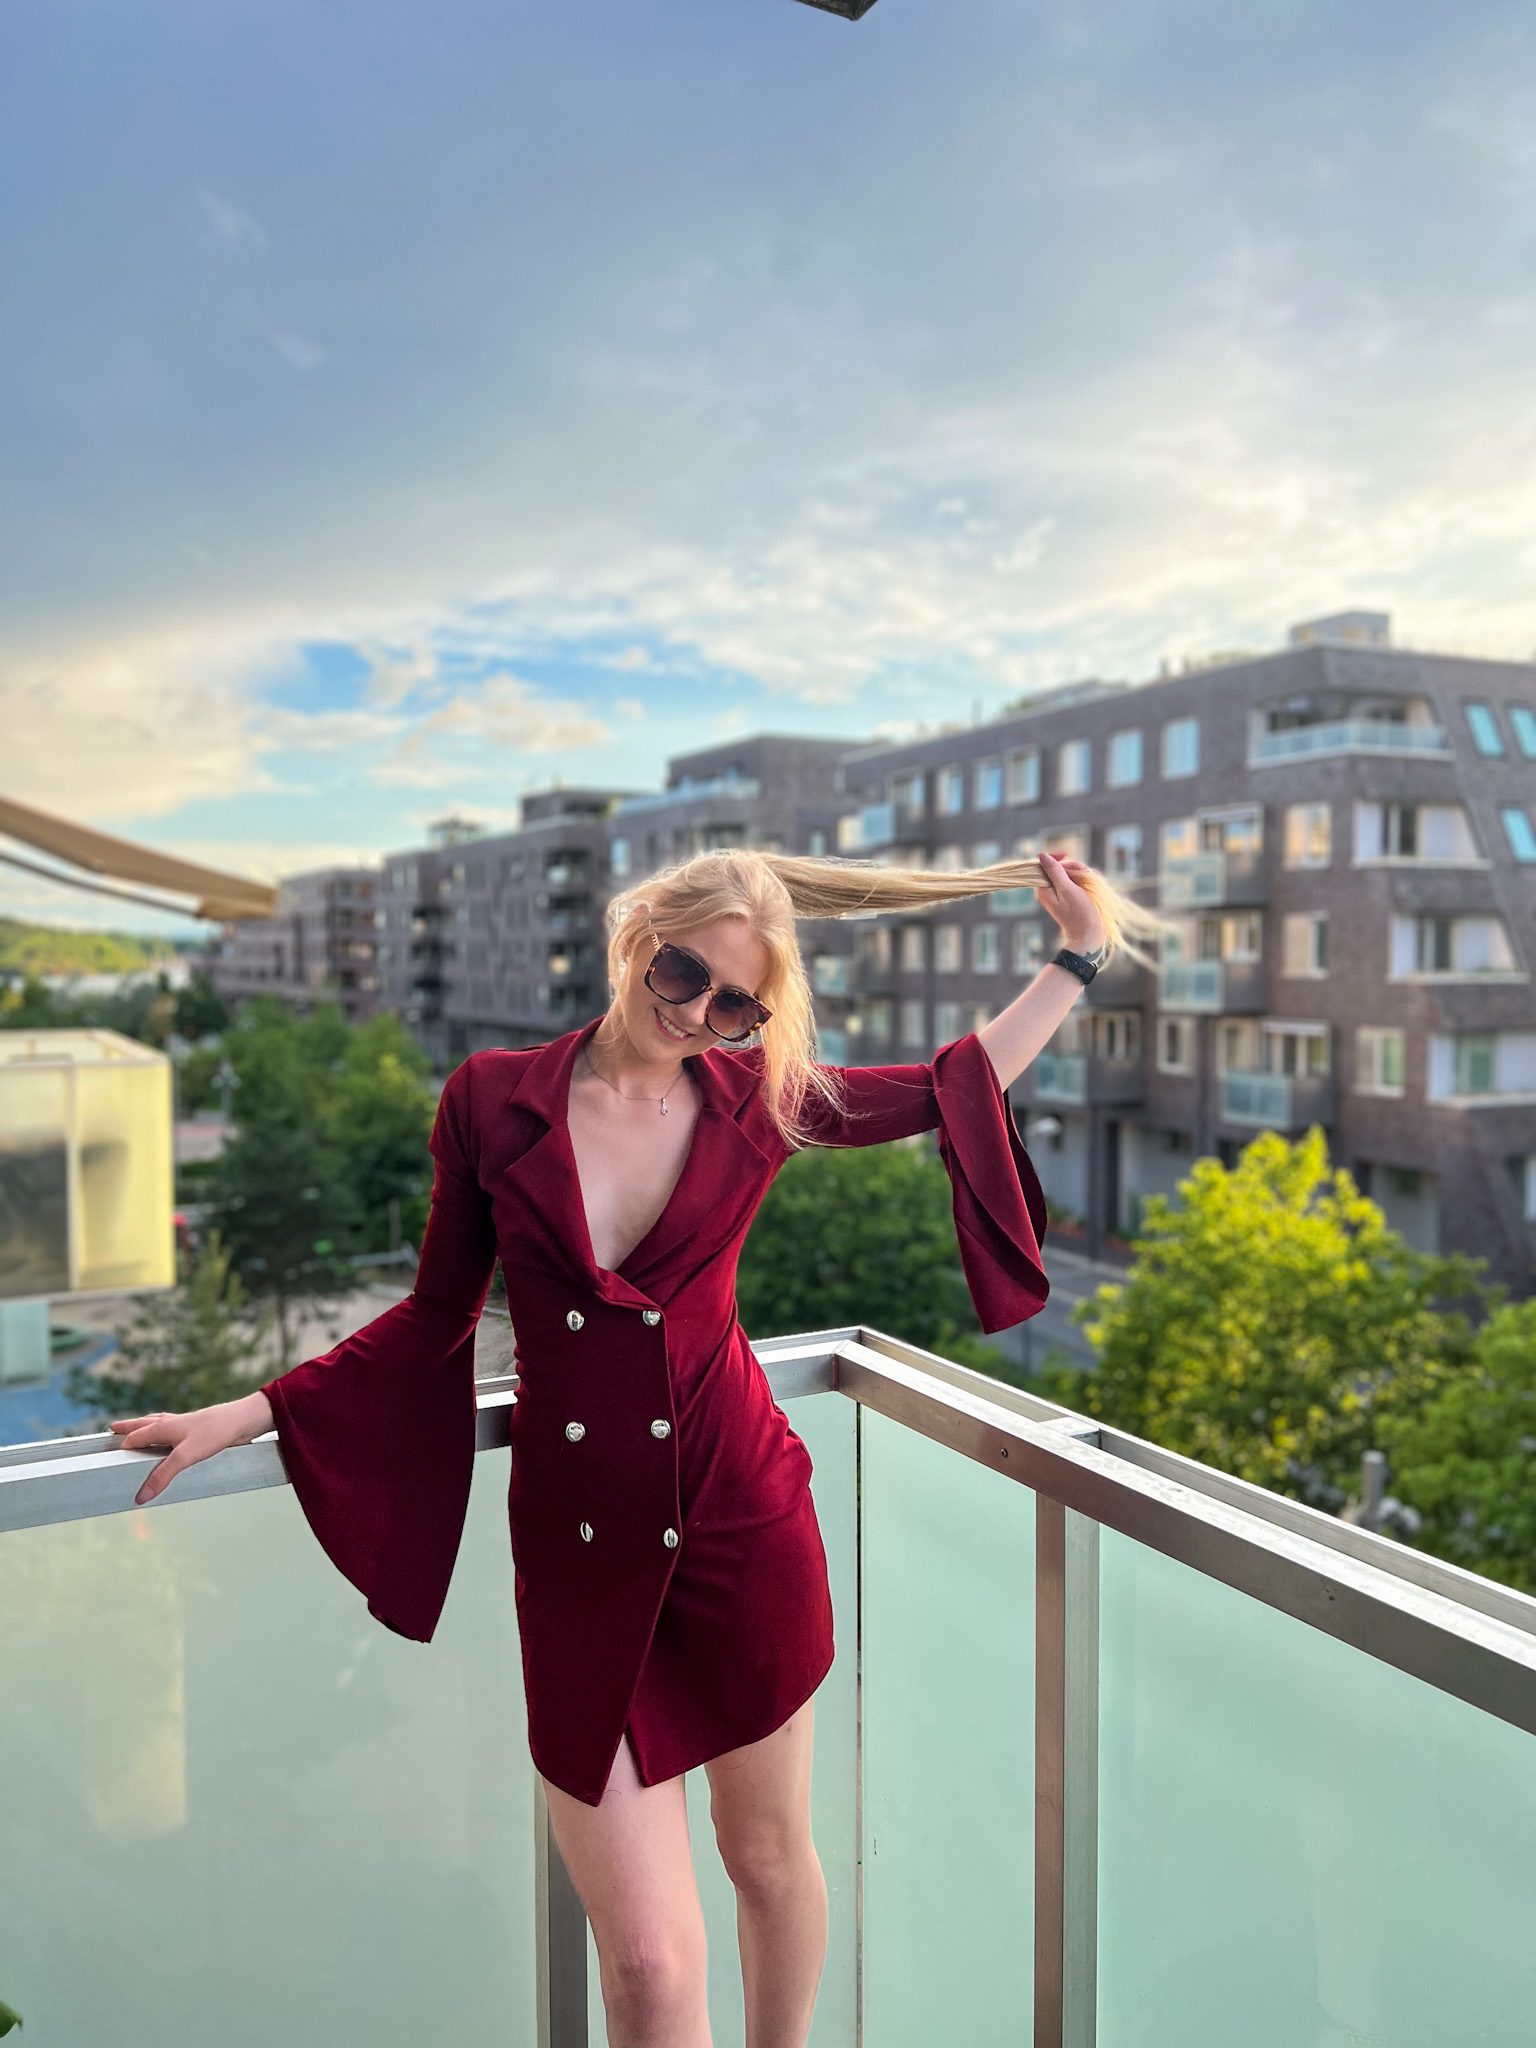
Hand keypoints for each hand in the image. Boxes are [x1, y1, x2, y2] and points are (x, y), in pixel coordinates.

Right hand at [111, 1391, 273, 1505]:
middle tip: (113, 1429)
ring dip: (145, 1425)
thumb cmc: (215, 1432)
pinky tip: (173, 1435)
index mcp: (164, 1427)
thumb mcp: (186, 1456)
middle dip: (128, 1428)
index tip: (107, 1454)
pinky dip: (165, 1429)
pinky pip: (175, 1428)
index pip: (135, 1438)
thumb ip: (163, 1475)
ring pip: (158, 1423)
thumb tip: (141, 1496)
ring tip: (138, 1428)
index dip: (122, 1447)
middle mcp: (172, 1423)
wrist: (243, 1420)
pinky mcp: (198, 1429)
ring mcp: (185, 1424)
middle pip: (144, 1424)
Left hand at [1035, 851, 1105, 955]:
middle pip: (1060, 868)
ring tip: (1095, 879)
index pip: (1046, 865)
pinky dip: (1086, 880)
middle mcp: (1050, 890)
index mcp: (1044, 889)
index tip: (1069, 858)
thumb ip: (1055, 872)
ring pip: (1071, 874)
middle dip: (1075, 868)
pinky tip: (1095, 882)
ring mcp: (1061, 894)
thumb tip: (1042, 856)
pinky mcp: (1071, 897)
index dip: (1058, 859)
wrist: (1089, 935)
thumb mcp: (1067, 890)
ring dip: (1083, 874)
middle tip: (1089, 874)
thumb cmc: (1079, 914)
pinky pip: (1077, 882)